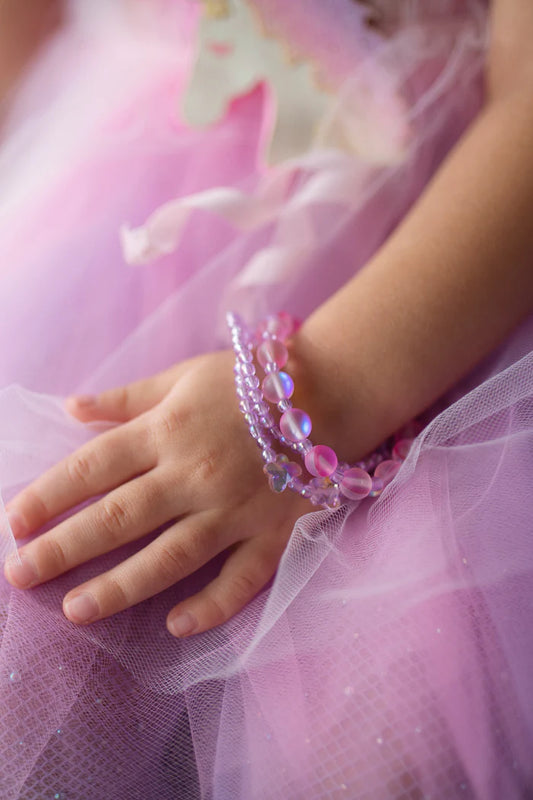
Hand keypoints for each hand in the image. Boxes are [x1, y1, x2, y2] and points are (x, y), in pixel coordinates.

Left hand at [3, 351, 307, 635]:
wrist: (329, 391)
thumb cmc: (249, 382)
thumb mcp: (183, 377)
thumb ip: (127, 397)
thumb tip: (70, 408)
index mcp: (169, 429)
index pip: (96, 466)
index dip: (50, 495)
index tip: (15, 522)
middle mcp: (195, 473)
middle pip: (120, 518)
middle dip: (65, 549)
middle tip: (20, 575)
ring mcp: (234, 509)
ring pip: (170, 556)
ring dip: (120, 587)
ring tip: (75, 610)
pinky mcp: (271, 533)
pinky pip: (242, 578)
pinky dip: (213, 604)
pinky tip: (177, 626)